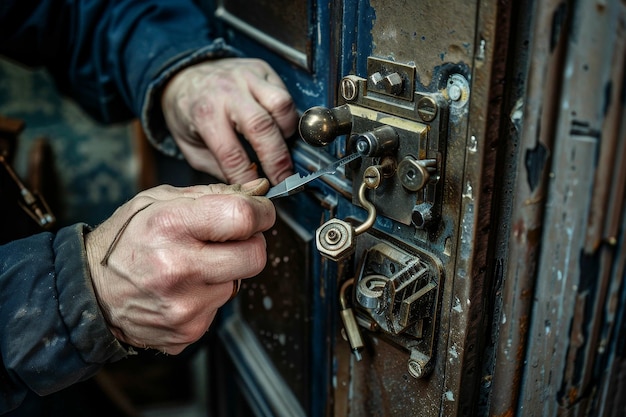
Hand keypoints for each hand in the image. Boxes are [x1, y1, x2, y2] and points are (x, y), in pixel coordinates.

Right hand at [85, 178, 273, 353]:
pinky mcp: (188, 330)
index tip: (260, 212)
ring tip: (194, 264)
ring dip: (227, 270)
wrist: (90, 292)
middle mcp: (178, 268)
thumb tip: (257, 191)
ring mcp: (185, 305)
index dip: (261, 212)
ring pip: (239, 282)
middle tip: (234, 238)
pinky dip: (210, 294)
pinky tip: (185, 287)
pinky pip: (221, 306)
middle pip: (255, 256)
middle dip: (252, 242)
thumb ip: (212, 194)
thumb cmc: (124, 241)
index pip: (243, 218)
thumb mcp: (156, 201)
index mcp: (170, 226)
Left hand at [162, 58, 297, 184]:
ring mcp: (246, 77)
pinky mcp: (261, 69)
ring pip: (281, 104)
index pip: (231, 154)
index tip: (258, 189)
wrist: (183, 75)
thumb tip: (247, 184)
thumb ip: (218, 166)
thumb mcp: (190, 147)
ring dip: (287, 132)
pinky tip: (280, 128)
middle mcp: (227, 92)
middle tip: (284, 179)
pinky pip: (285, 94)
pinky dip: (287, 116)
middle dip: (277, 160)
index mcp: (204, 113)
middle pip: (262, 128)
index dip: (248, 177)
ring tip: (283, 146)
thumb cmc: (188, 112)